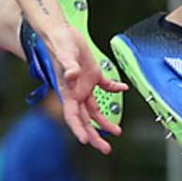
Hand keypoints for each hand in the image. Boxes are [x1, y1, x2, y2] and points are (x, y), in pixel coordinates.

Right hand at [44, 25, 128, 154]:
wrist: (61, 32)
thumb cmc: (59, 43)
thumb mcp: (64, 55)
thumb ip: (68, 67)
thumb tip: (71, 76)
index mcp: (68, 91)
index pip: (72, 116)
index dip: (78, 129)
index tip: (85, 141)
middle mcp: (76, 92)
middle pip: (85, 119)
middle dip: (93, 135)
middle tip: (105, 148)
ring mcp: (84, 86)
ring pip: (94, 110)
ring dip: (104, 121)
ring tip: (116, 132)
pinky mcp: (92, 76)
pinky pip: (105, 86)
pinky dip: (114, 88)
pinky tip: (122, 88)